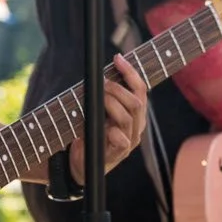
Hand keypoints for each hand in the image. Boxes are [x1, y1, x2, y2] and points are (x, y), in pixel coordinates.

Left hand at [68, 54, 147, 185]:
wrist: (80, 164)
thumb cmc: (90, 133)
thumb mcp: (98, 111)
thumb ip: (104, 96)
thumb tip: (100, 73)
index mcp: (135, 115)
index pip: (140, 90)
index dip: (131, 73)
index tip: (117, 58)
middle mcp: (136, 127)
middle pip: (136, 102)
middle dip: (118, 89)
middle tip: (101, 84)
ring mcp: (129, 142)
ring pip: (128, 118)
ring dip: (111, 104)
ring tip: (96, 99)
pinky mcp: (118, 155)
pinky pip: (122, 140)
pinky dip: (113, 132)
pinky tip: (105, 128)